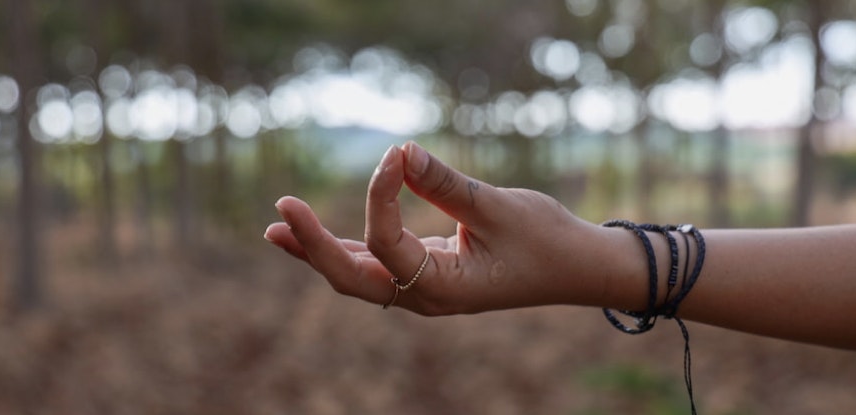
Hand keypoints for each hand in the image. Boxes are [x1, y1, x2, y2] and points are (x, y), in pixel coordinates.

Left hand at [264, 142, 638, 314]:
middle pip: (354, 278)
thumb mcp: (498, 207)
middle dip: (314, 247)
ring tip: (277, 229)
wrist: (578, 268)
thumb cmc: (547, 241)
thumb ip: (445, 182)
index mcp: (446, 288)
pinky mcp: (428, 274)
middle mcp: (427, 297)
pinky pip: (378, 265)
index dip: (381, 195)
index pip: (389, 242)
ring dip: (320, 251)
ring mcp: (425, 289)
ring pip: (359, 275)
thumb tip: (400, 151)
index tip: (395, 154)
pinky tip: (315, 236)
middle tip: (280, 214)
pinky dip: (347, 248)